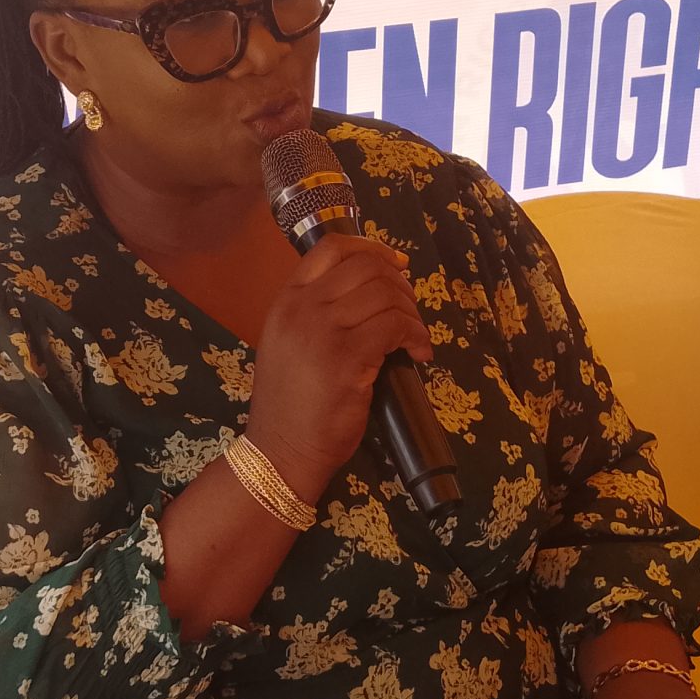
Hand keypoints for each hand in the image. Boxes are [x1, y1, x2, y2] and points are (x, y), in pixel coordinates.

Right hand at [245, 236, 430, 498]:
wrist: (281, 450)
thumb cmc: (290, 403)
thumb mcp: (290, 344)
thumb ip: (317, 313)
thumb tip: (371, 291)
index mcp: (287, 301)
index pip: (331, 248)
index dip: (371, 248)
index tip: (395, 266)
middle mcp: (302, 308)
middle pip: (366, 266)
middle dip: (400, 284)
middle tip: (409, 311)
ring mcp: (323, 332)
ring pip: (386, 294)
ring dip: (412, 313)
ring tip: (414, 338)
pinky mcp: (347, 358)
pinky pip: (396, 327)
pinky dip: (416, 336)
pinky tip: (418, 354)